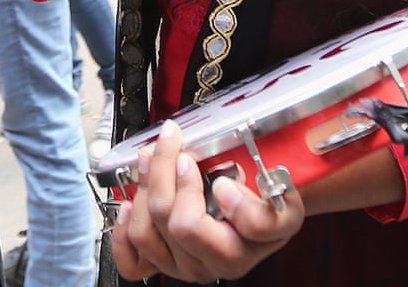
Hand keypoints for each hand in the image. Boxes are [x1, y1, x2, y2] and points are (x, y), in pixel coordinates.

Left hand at [114, 120, 304, 281]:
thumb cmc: (269, 206)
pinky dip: (124, 232)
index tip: (191, 160)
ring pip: (146, 233)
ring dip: (143, 188)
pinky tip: (129, 205)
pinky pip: (132, 262)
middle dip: (163, 171)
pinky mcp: (163, 263)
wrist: (266, 215)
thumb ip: (261, 205)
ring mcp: (183, 265)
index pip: (195, 226)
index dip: (188, 188)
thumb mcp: (283, 205)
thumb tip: (221, 191)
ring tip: (150, 158)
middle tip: (170, 143)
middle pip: (168, 221)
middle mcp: (208, 264)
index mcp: (237, 252)